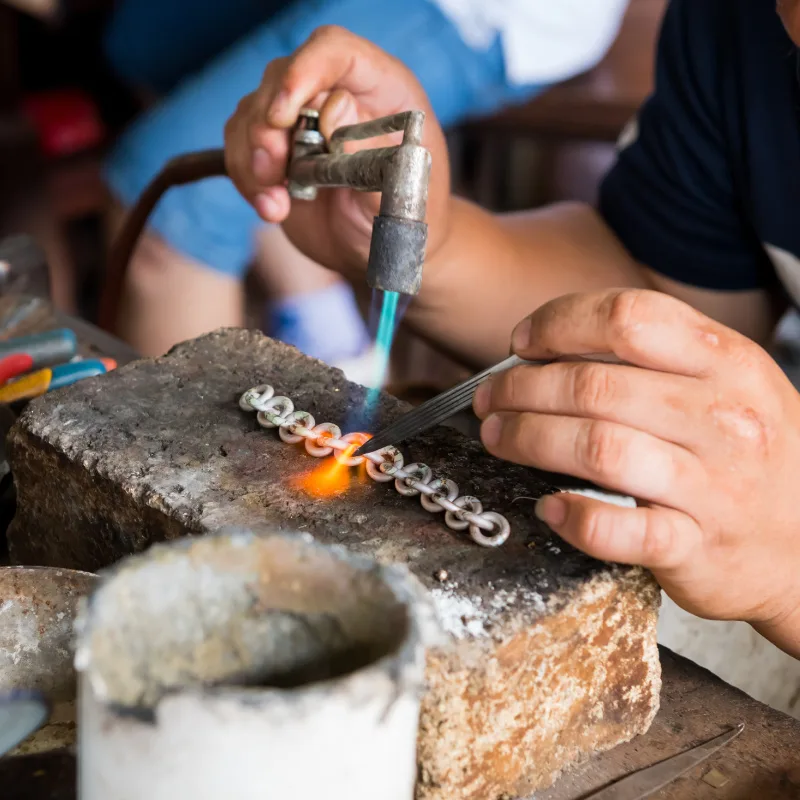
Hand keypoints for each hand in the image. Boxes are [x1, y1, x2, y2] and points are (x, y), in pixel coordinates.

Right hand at [224, 26, 450, 283]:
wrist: (384, 249)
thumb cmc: (404, 217)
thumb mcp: (398, 191)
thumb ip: (370, 153)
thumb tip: (332, 111)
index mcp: (379, 89)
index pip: (335, 51)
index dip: (305, 71)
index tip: (285, 113)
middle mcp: (334, 95)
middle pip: (280, 79)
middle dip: (266, 125)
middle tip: (271, 170)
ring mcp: (300, 123)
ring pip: (252, 113)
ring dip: (252, 159)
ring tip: (275, 205)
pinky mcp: (275, 152)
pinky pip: (241, 148)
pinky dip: (247, 180)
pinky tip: (272, 209)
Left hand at [473, 288, 799, 654]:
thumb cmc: (751, 456)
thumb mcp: (727, 385)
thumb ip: (655, 359)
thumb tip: (553, 347)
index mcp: (726, 362)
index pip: (628, 317)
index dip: (558, 324)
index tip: (522, 343)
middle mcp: (723, 417)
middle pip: (594, 386)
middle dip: (522, 389)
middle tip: (491, 398)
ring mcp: (714, 486)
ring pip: (597, 447)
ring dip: (528, 440)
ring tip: (498, 438)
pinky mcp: (697, 547)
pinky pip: (622, 529)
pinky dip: (575, 517)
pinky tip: (548, 507)